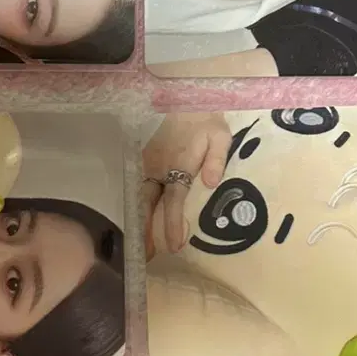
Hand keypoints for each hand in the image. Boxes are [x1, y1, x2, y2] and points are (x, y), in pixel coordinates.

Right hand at [143, 113, 230, 254]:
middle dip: (145, 230)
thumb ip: (216, 159)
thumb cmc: (206, 121)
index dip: (172, 223)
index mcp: (178, 164)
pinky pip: (138, 189)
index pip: (173, 200)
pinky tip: (136, 224)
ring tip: (139, 249)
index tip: (175, 245)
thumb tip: (212, 183)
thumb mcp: (219, 136)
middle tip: (145, 256)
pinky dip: (136, 208)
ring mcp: (147, 165)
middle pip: (147, 204)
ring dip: (138, 223)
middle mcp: (158, 168)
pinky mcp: (143, 162)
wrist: (184, 99)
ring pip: (140, 199)